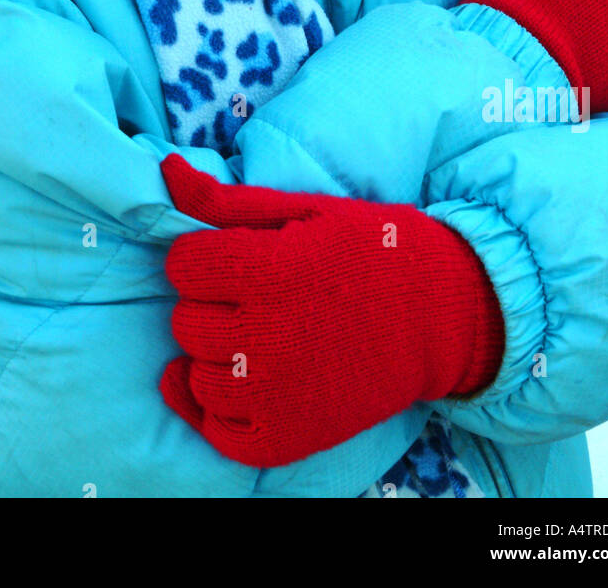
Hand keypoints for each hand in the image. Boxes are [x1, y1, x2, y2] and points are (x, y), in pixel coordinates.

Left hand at [158, 154, 503, 467]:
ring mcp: (275, 394)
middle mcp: (265, 336)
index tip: (234, 257)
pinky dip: (222, 410)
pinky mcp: (287, 437)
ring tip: (258, 337)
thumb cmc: (370, 251)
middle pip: (185, 320)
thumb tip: (166, 170)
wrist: (442, 317)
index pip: (182, 264)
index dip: (204, 257)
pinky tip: (243, 384)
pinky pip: (218, 431)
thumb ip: (226, 199)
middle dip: (210, 304)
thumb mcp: (303, 209)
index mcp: (269, 271)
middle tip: (255, 297)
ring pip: (196, 375)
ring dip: (215, 357)